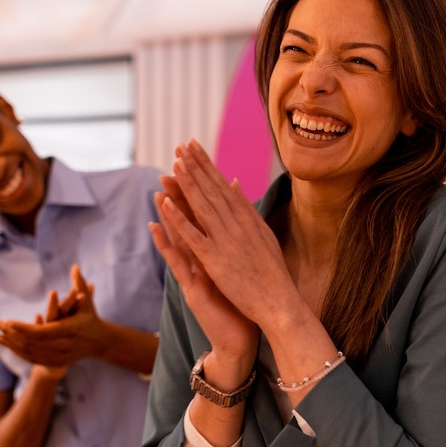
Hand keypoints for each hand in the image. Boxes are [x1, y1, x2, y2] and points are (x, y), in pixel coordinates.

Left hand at [0, 265, 103, 372]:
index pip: (40, 331)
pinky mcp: (54, 361)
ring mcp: (57, 355)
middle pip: (30, 342)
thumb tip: (75, 266)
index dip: (22, 328)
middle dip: (9, 333)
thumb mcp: (86, 301)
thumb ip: (80, 284)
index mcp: (68, 330)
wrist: (99, 343)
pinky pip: (30, 358)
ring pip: (27, 352)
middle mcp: (61, 345)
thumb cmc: (91, 318)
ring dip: (8, 343)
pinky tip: (3, 343)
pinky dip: (15, 351)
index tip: (7, 321)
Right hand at [149, 160, 257, 374]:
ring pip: (179, 238)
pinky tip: (156, 226)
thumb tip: (238, 219)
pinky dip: (166, 244)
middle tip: (170, 166)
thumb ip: (232, 243)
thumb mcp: (237, 267)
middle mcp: (199, 261)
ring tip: (158, 189)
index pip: (205, 216)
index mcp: (213, 253)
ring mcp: (193, 274)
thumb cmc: (240, 302)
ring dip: (168, 214)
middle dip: (181, 195)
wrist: (239, 340)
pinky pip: (177, 263)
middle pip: (189, 222)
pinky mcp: (191, 289)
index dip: (199, 192)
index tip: (195, 166)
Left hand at [160, 140, 293, 325]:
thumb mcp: (262, 233)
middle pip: (211, 189)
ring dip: (187, 184)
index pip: (222, 185)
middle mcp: (236, 224)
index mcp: (247, 218)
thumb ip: (246, 208)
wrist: (280, 301)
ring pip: (202, 206)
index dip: (206, 164)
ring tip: (174, 163)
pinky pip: (193, 235)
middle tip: (180, 144)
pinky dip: (179, 218)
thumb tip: (234, 182)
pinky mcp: (215, 260)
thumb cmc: (272, 272)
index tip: (193, 146)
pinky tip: (165, 203)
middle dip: (195, 166)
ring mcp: (226, 241)